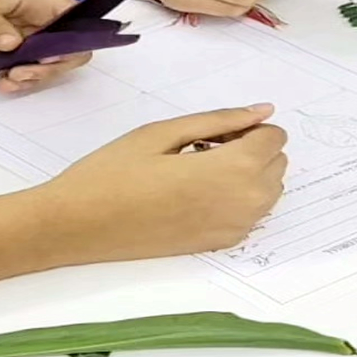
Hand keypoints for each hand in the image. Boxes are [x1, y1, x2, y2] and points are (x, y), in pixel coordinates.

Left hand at [0, 0, 90, 93]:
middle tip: (23, 73)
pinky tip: (2, 84)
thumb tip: (14, 44)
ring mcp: (22, 40)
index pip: (73, 17)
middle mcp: (36, 20)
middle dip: (50, 66)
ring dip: (33, 77)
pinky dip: (18, 82)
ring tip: (9, 81)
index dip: (73, 38)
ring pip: (45, 64)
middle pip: (64, 48)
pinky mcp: (5, 56)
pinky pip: (23, 72)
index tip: (51, 56)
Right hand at [40, 105, 288, 261]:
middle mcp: (244, 204)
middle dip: (250, 148)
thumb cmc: (114, 172)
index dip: (246, 127)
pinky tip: (194, 194)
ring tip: (196, 169)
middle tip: (201, 146)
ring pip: (267, 191)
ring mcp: (233, 230)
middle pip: (277, 164)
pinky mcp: (219, 245)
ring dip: (246, 174)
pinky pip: (250, 214)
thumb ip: (220, 120)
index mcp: (233, 171)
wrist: (79, 225)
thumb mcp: (165, 132)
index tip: (211, 130)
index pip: (274, 138)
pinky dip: (235, 198)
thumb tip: (262, 111)